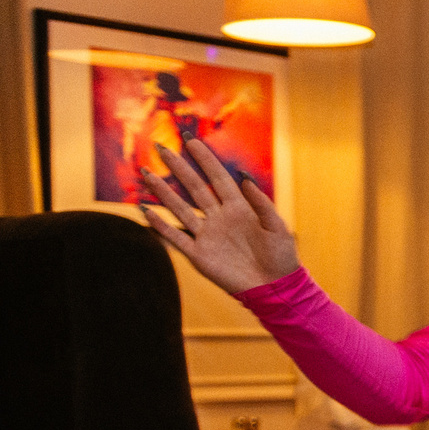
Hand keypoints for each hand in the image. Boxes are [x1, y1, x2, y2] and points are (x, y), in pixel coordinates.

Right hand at [140, 140, 299, 295]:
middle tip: (161, 149)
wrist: (275, 289)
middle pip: (195, 188)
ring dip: (163, 192)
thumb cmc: (281, 258)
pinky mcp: (200, 255)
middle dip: (179, 168)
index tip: (191, 140)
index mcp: (239, 209)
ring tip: (147, 173)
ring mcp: (208, 236)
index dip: (205, 159)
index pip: (218, 178)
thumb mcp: (277, 227)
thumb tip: (244, 177)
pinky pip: (176, 237)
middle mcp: (219, 218)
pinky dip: (161, 225)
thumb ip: (261, 203)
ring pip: (180, 208)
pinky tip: (147, 211)